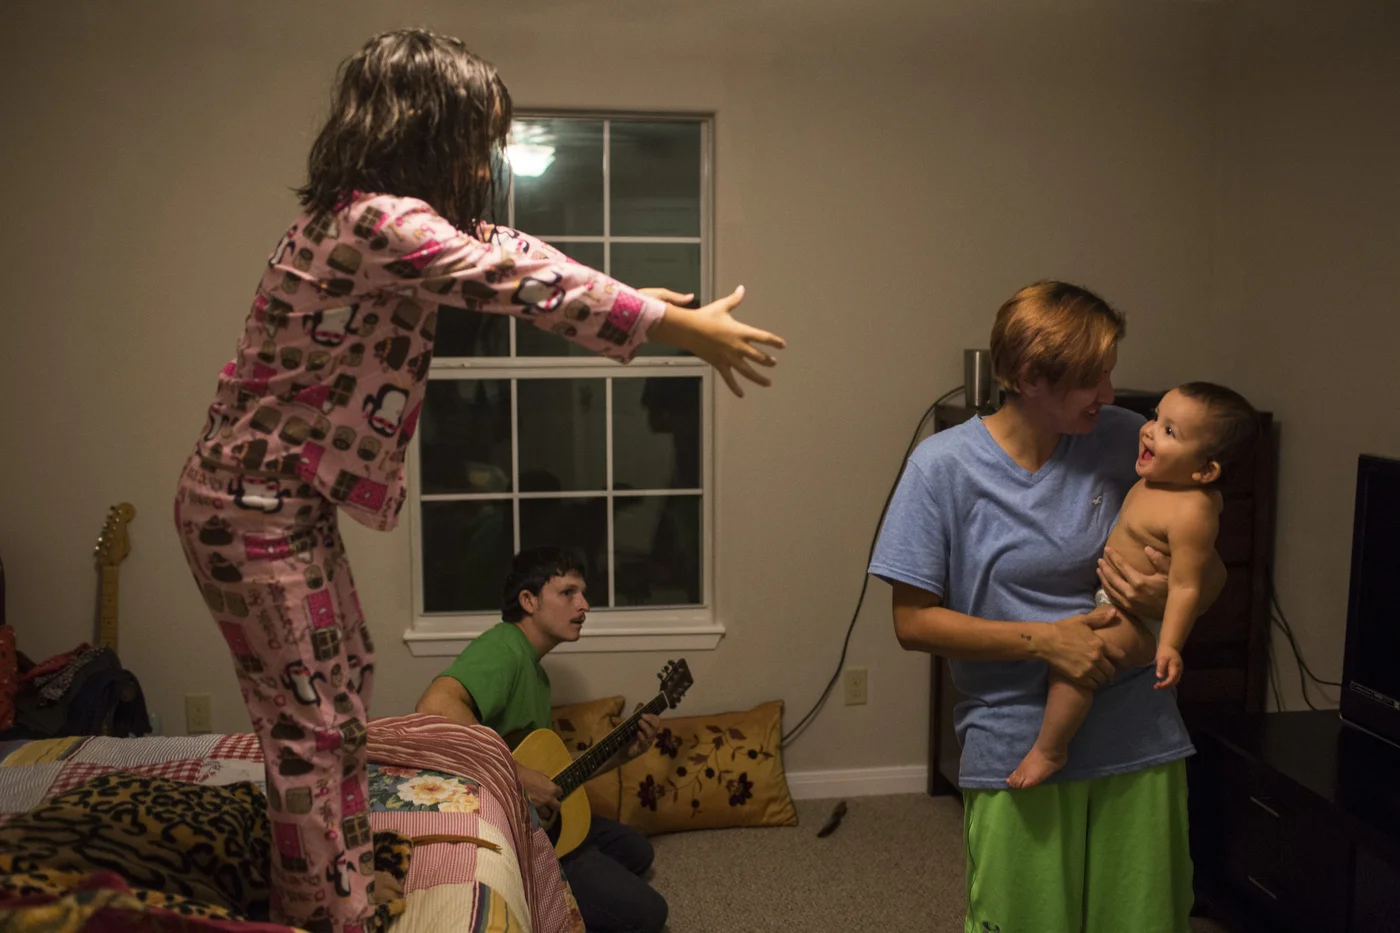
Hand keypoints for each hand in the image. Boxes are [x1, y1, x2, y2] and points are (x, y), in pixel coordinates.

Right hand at [517, 765, 561, 821]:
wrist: (512, 782)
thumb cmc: (525, 774)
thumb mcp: (538, 773)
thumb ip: (545, 779)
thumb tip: (547, 780)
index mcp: (552, 789)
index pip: (560, 792)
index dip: (556, 792)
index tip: (552, 791)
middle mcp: (548, 800)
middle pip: (557, 806)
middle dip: (553, 805)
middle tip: (549, 803)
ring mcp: (540, 807)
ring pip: (547, 814)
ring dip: (545, 811)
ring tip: (540, 809)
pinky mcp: (532, 812)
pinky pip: (537, 817)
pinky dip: (536, 816)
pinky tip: (533, 813)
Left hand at [625, 711, 659, 761]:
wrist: (621, 751)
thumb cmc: (628, 737)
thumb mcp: (631, 724)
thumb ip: (636, 716)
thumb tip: (641, 704)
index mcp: (650, 729)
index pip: (657, 722)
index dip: (653, 716)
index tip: (645, 713)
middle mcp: (650, 736)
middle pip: (656, 727)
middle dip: (650, 720)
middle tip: (642, 716)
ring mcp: (647, 744)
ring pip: (651, 735)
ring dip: (646, 727)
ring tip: (639, 721)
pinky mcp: (642, 750)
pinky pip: (645, 743)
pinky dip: (642, 737)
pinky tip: (638, 733)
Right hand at [647, 286, 785, 396]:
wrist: (688, 329)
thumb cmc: (705, 316)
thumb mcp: (722, 307)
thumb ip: (735, 300)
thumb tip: (742, 288)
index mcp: (741, 331)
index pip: (763, 337)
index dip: (775, 342)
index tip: (783, 345)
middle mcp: (738, 346)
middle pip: (758, 357)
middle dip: (768, 361)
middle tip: (774, 364)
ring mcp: (729, 357)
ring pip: (747, 371)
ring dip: (759, 378)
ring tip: (768, 383)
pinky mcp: (719, 364)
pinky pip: (729, 378)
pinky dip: (735, 387)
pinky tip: (741, 394)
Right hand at [1040, 606, 1128, 688]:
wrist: (1046, 641)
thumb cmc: (1063, 628)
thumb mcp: (1082, 620)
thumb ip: (1100, 619)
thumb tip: (1115, 612)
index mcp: (1100, 644)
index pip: (1119, 656)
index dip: (1124, 661)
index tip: (1124, 664)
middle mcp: (1097, 658)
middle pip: (1111, 671)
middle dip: (1111, 672)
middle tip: (1108, 673)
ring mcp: (1088, 669)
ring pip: (1103, 679)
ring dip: (1103, 679)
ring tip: (1099, 678)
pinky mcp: (1079, 677)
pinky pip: (1093, 685)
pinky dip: (1094, 684)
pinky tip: (1090, 680)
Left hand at [1097, 546, 1169, 619]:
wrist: (1175, 613)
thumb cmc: (1174, 591)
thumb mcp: (1170, 574)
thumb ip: (1159, 560)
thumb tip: (1146, 548)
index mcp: (1139, 582)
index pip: (1121, 566)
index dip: (1113, 556)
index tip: (1107, 549)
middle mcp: (1130, 592)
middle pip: (1112, 578)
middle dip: (1104, 567)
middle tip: (1099, 560)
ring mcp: (1128, 602)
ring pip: (1110, 589)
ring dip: (1103, 579)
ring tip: (1099, 570)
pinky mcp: (1129, 609)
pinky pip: (1114, 598)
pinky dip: (1107, 590)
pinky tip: (1105, 586)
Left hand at [1155, 647, 1183, 689]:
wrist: (1170, 647)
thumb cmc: (1165, 652)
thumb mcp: (1161, 658)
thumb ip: (1161, 667)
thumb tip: (1159, 677)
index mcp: (1176, 667)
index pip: (1172, 678)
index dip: (1166, 684)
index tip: (1158, 685)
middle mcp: (1179, 670)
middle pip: (1174, 681)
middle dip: (1166, 686)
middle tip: (1155, 687)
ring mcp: (1179, 671)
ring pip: (1174, 681)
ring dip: (1167, 685)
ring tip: (1157, 685)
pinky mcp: (1176, 671)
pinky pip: (1173, 679)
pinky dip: (1168, 682)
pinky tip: (1161, 682)